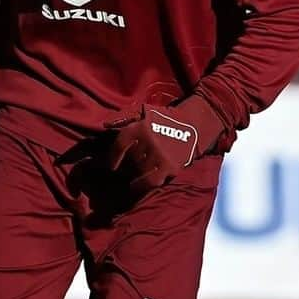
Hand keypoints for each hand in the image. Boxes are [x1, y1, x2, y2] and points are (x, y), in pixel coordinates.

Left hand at [102, 95, 222, 197]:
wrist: (193, 125)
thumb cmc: (163, 119)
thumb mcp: (143, 111)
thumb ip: (123, 117)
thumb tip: (105, 124)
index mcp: (140, 128)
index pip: (119, 146)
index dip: (112, 158)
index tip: (110, 166)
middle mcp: (149, 142)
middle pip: (128, 160)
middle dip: (122, 168)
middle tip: (119, 173)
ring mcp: (160, 155)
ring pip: (137, 172)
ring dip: (131, 177)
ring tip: (128, 180)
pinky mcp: (170, 167)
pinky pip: (151, 181)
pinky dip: (142, 185)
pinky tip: (137, 187)